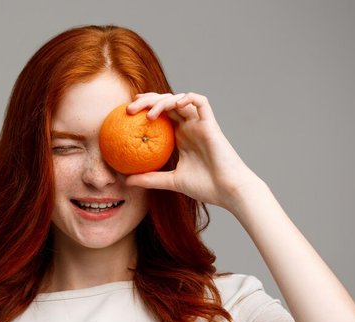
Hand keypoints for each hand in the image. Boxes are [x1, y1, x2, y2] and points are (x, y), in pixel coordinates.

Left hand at [125, 92, 263, 210]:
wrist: (227, 191)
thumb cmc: (205, 187)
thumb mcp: (171, 182)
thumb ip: (150, 178)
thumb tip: (127, 181)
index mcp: (181, 136)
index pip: (161, 114)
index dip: (145, 107)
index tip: (127, 112)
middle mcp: (190, 127)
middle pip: (167, 103)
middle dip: (147, 100)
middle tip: (129, 108)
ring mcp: (200, 124)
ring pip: (180, 99)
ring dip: (163, 101)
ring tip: (149, 114)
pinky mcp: (211, 124)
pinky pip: (201, 102)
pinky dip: (187, 98)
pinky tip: (174, 105)